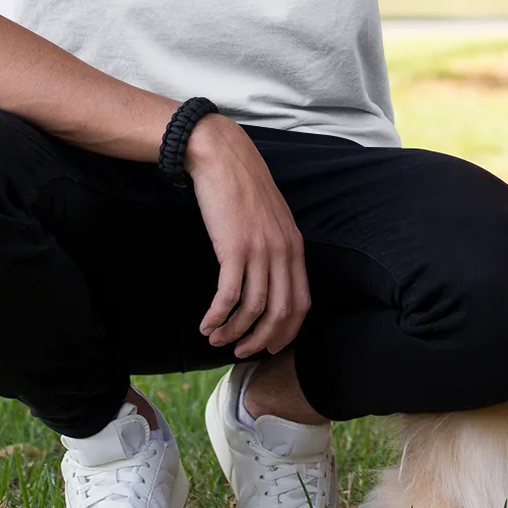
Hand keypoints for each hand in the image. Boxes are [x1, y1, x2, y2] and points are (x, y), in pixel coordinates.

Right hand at [186, 116, 310, 358]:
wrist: (222, 156)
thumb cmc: (243, 186)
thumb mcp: (271, 218)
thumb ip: (276, 246)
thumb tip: (270, 279)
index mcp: (294, 246)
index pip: (301, 302)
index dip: (287, 332)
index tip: (269, 346)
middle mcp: (282, 251)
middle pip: (281, 313)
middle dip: (261, 340)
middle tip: (241, 351)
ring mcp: (259, 250)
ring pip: (253, 309)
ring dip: (234, 331)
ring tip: (216, 339)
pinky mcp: (233, 248)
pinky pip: (228, 296)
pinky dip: (217, 316)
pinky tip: (206, 324)